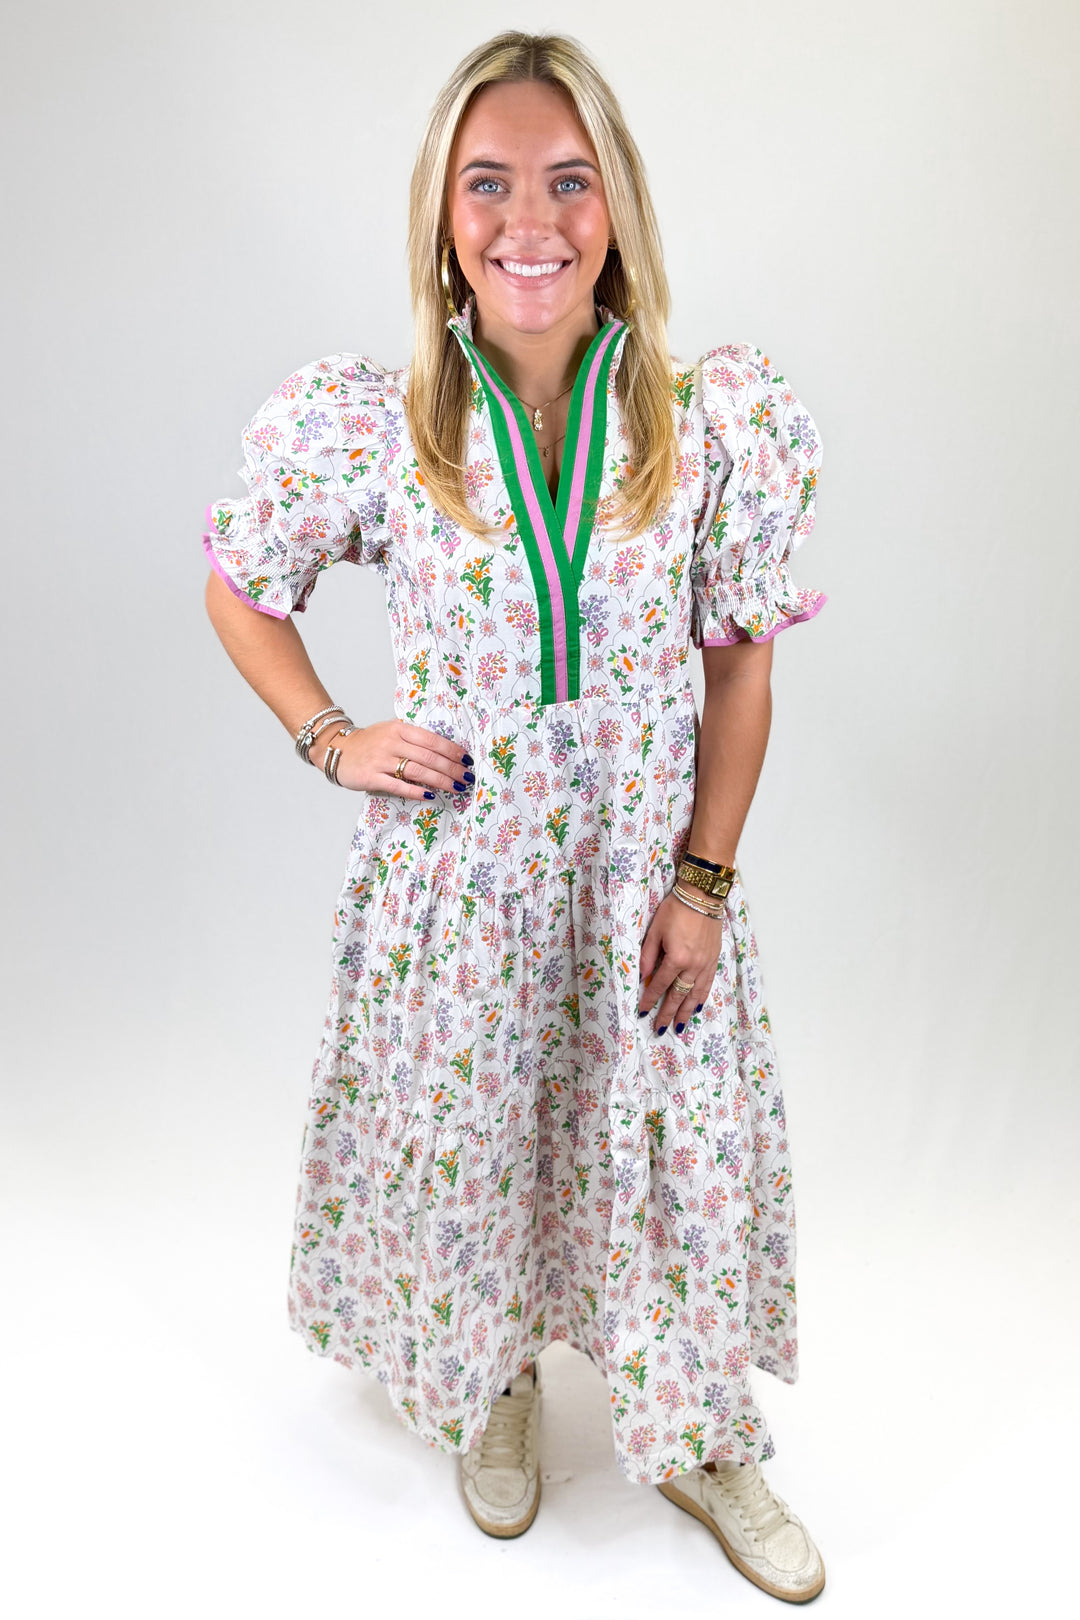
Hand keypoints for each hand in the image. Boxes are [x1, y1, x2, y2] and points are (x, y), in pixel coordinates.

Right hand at [312, 719, 473, 797]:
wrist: (337, 749)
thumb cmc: (370, 743)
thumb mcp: (392, 731)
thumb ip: (414, 739)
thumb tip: (446, 752)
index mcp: (400, 728)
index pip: (432, 740)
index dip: (452, 751)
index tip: (467, 760)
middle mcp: (391, 742)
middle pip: (429, 757)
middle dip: (452, 769)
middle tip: (467, 778)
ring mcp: (381, 760)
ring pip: (417, 771)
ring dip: (440, 780)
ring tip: (456, 788)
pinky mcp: (371, 777)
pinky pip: (398, 785)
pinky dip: (416, 791)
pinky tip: (430, 795)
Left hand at [638, 889, 724, 1034]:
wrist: (703, 896)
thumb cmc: (675, 909)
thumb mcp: (655, 930)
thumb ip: (648, 955)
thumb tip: (642, 977)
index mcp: (676, 958)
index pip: (659, 985)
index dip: (649, 1000)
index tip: (642, 1012)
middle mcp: (693, 965)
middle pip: (678, 995)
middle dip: (667, 1013)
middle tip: (660, 1029)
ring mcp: (706, 964)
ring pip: (695, 994)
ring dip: (685, 1012)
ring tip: (679, 1026)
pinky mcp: (714, 960)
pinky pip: (707, 984)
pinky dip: (701, 998)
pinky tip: (696, 1007)